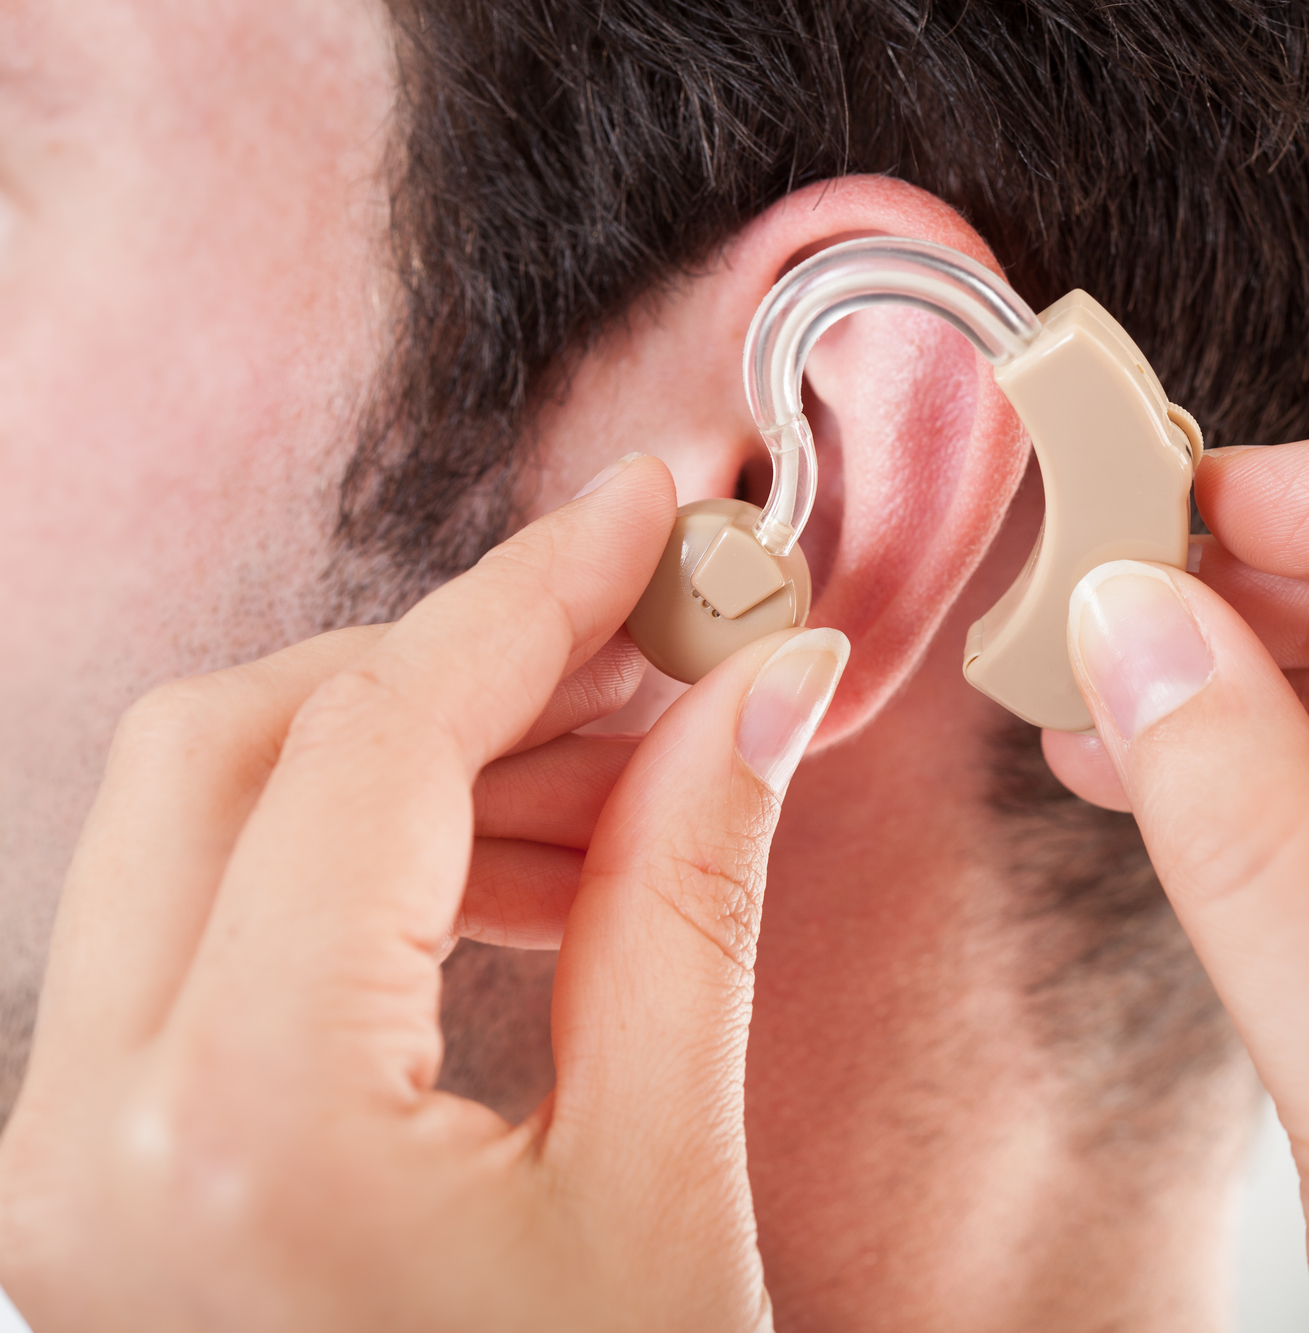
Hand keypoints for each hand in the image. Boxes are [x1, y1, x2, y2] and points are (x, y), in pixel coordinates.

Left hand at [0, 455, 848, 1331]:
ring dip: (424, 758)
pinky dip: (375, 860)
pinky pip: (216, 928)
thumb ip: (695, 890)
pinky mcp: (110, 1171)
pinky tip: (534, 874)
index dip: (540, 594)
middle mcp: (94, 1133)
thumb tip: (759, 684)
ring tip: (628, 773)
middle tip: (654, 649)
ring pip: (211, 822)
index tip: (658, 513)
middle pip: (242, 740)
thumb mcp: (667, 1179)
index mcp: (238, 1130)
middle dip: (462, 664)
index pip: (379, 741)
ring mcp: (76, 1158)